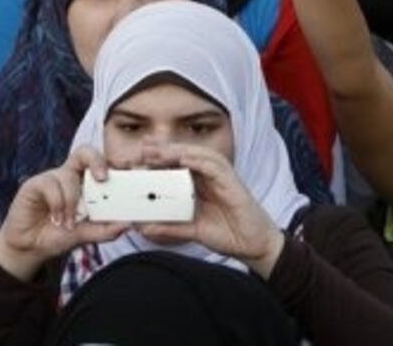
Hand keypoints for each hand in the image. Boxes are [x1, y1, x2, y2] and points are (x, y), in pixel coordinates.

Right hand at [0, 148, 128, 281]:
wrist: (31, 247)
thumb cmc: (60, 235)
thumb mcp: (86, 234)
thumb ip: (105, 230)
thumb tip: (126, 226)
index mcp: (86, 183)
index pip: (101, 164)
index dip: (113, 164)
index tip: (123, 175)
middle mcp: (70, 176)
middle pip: (85, 152)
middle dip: (97, 160)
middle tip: (103, 178)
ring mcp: (52, 178)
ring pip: (69, 176)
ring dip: (71, 202)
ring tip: (69, 223)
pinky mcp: (34, 184)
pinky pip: (50, 185)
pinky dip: (57, 203)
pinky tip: (55, 219)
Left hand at [136, 144, 285, 278]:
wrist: (254, 245)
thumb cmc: (229, 235)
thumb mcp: (193, 231)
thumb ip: (172, 228)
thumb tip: (145, 228)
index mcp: (202, 186)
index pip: (180, 166)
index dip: (161, 159)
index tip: (139, 158)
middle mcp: (212, 178)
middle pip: (188, 155)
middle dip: (166, 149)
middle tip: (144, 146)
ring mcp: (224, 179)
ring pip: (201, 156)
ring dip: (179, 151)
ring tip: (159, 151)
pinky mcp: (233, 183)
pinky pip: (215, 167)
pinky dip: (199, 161)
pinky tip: (183, 159)